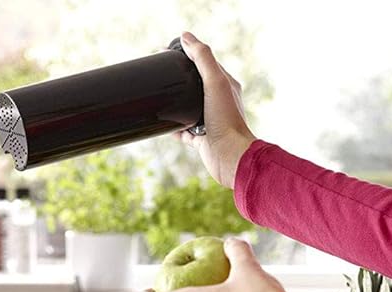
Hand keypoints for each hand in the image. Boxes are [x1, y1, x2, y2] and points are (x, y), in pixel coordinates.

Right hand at [177, 31, 256, 188]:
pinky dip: (175, 129)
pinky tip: (166, 127)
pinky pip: (185, 131)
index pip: (207, 65)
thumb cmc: (226, 120)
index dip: (190, 57)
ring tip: (162, 101)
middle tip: (163, 77)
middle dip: (180, 82)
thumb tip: (187, 37)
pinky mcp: (202, 139)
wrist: (229, 156)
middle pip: (196, 87)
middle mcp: (219, 103)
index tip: (171, 54)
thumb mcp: (215, 82)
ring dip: (177, 106)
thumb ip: (202, 58)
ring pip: (189, 109)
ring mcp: (210, 122)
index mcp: (226, 86)